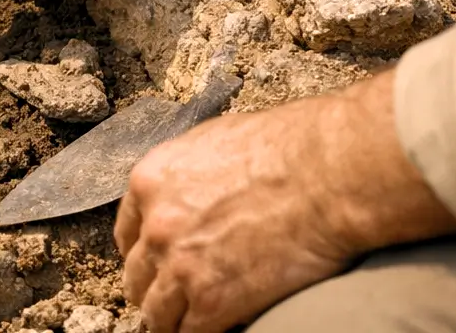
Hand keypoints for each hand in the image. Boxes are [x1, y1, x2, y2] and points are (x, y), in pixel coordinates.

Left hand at [115, 71, 455, 332]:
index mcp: (151, 183)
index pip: (127, 233)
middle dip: (152, 286)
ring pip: (155, 311)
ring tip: (184, 322)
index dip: (142, 252)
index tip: (153, 263)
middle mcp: (157, 226)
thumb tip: (191, 190)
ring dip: (168, 318)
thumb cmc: (288, 148)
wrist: (327, 175)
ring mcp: (180, 266)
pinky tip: (214, 328)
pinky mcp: (212, 301)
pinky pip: (190, 332)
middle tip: (168, 296)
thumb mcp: (215, 141)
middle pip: (136, 273)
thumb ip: (189, 173)